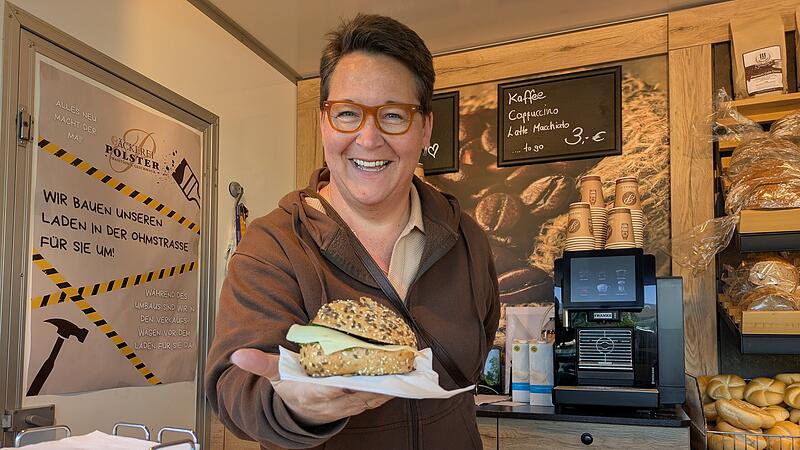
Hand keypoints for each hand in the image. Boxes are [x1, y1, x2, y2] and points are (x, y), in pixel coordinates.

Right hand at [231, 348, 392, 425]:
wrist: (299, 413)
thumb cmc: (290, 388)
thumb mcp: (274, 375)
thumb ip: (259, 363)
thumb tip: (238, 356)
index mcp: (313, 394)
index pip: (329, 392)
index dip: (343, 387)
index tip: (354, 379)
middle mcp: (335, 403)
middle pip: (358, 394)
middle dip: (377, 382)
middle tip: (394, 365)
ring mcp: (350, 405)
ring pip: (373, 397)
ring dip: (391, 384)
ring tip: (407, 366)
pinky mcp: (361, 404)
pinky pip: (379, 397)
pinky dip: (393, 387)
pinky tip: (406, 372)